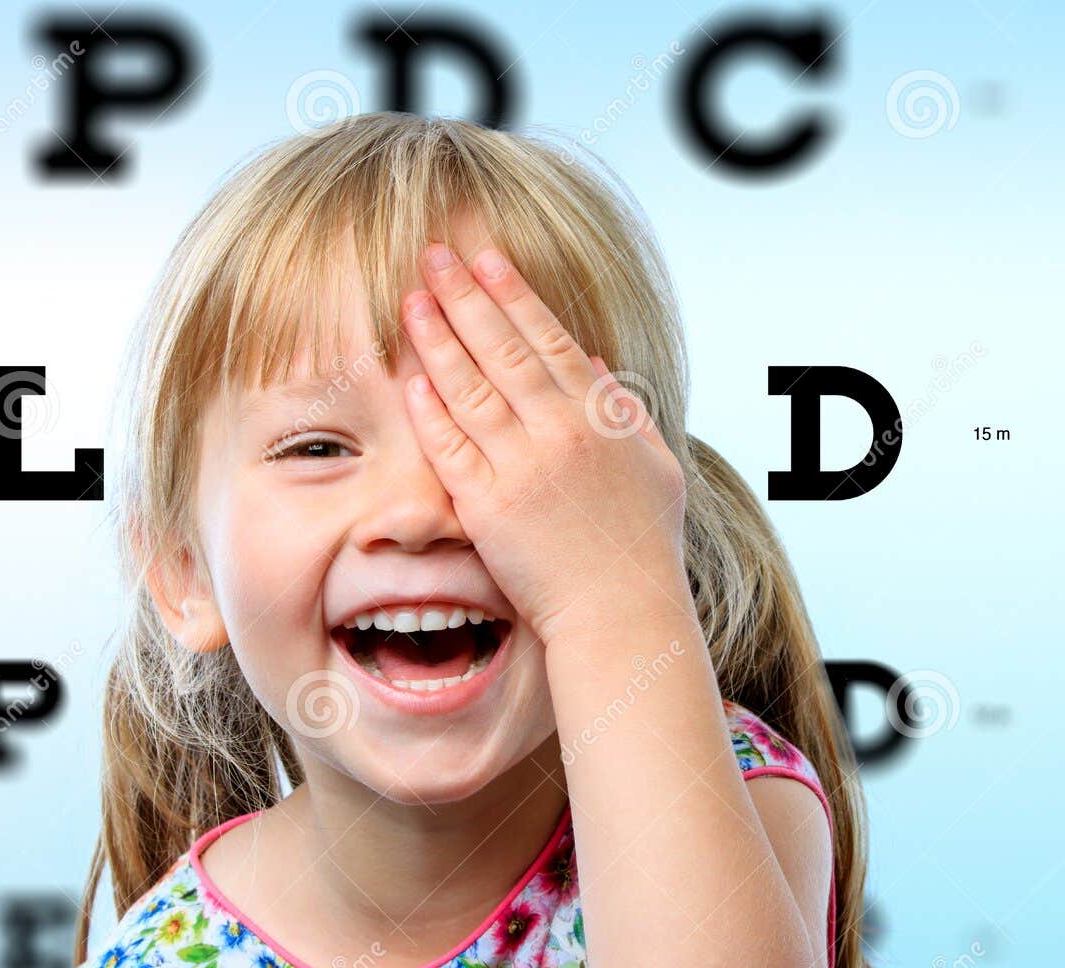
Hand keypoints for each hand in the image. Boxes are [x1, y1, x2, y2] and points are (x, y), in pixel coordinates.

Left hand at [400, 243, 692, 645]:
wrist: (620, 613)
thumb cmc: (643, 546)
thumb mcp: (654, 466)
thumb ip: (625, 411)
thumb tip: (593, 363)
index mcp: (600, 418)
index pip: (548, 338)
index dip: (513, 294)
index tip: (486, 258)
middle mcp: (559, 433)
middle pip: (502, 348)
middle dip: (464, 296)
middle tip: (433, 256)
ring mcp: (521, 468)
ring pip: (469, 387)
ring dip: (437, 338)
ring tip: (411, 300)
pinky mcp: (487, 508)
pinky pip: (450, 448)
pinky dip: (429, 410)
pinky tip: (410, 376)